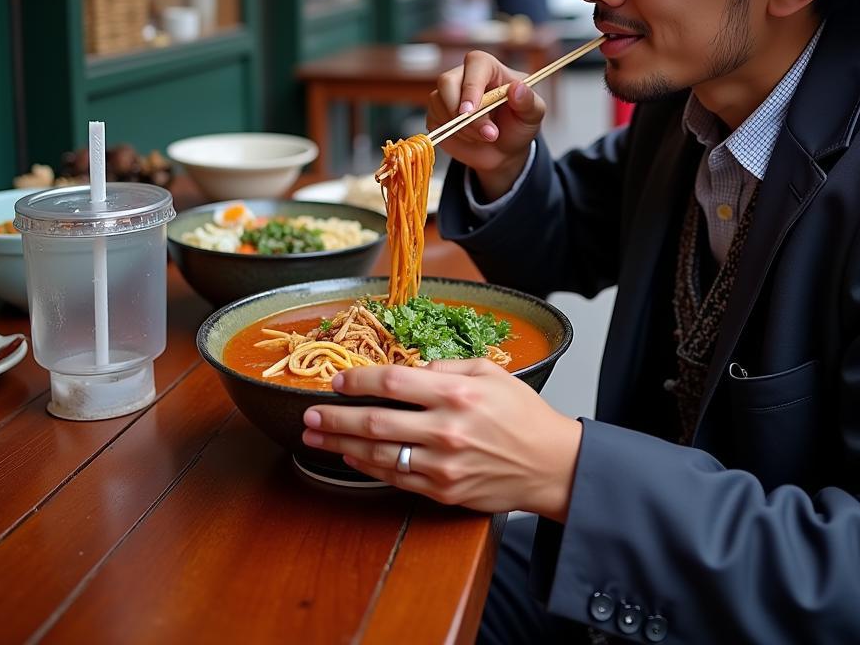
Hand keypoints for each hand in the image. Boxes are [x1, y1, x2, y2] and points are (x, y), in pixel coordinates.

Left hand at [302, 360, 581, 518]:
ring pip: (378, 453)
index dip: (359, 381)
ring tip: (315, 436)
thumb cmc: (523, 414)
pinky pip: (395, 477)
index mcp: (457, 394)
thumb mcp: (491, 373)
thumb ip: (447, 368)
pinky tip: (351, 456)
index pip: (393, 383)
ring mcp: (442, 465)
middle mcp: (446, 430)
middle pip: (375, 421)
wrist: (551, 465)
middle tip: (309, 413)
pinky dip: (367, 466)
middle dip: (335, 417)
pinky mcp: (443, 490)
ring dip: (341, 444)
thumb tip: (410, 370)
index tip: (337, 380)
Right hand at [428, 52, 545, 199]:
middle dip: (462, 112)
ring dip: (463, 127)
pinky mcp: (437, 113)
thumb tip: (517, 88)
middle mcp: (465, 76)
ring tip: (486, 137)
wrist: (505, 152)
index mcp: (490, 68)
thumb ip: (528, 101)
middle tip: (487, 134)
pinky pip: (435, 120)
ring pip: (439, 103)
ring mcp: (448, 95)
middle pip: (447, 81)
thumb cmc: (518, 126)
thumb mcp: (533, 115)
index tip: (472, 111)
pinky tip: (471, 138)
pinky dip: (453, 134)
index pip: (475, 63)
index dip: (471, 85)